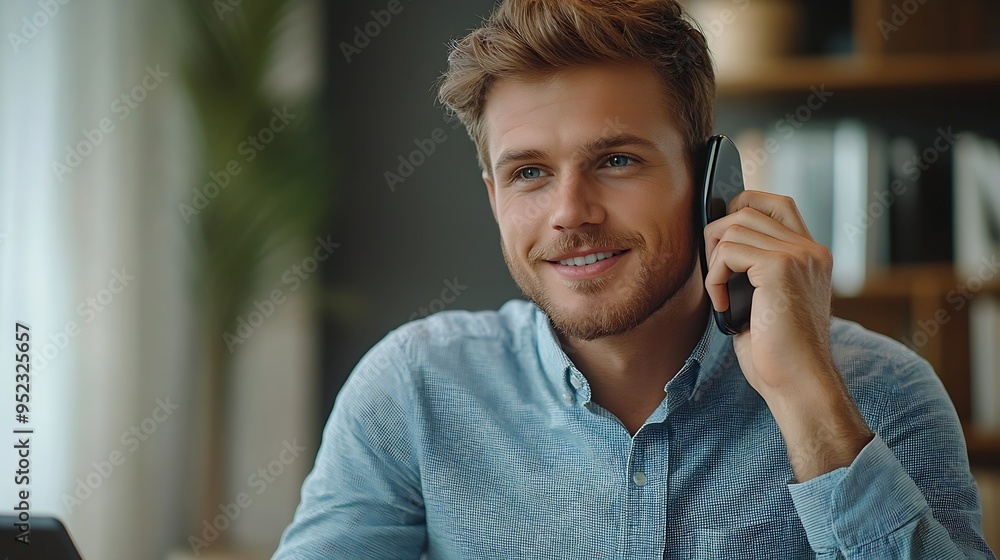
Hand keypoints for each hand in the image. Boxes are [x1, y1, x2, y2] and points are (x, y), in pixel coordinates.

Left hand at [703, 190, 870, 480]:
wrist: (797, 382)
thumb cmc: (777, 352)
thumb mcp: (766, 300)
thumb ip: (754, 268)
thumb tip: (716, 242)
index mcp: (812, 255)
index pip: (777, 203)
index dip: (744, 205)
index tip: (722, 237)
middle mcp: (810, 250)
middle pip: (748, 209)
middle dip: (717, 236)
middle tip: (715, 275)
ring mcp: (798, 255)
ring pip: (734, 227)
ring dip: (714, 262)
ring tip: (721, 295)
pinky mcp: (780, 267)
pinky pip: (728, 252)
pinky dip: (715, 279)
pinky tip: (723, 306)